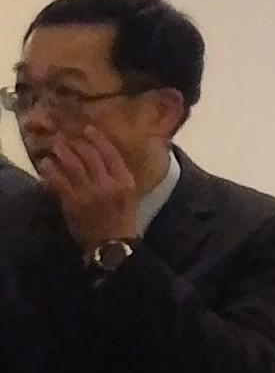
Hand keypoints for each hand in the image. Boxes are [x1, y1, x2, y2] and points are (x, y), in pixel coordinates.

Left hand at [34, 126, 142, 250]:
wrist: (111, 242)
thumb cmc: (122, 219)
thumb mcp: (129, 194)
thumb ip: (118, 176)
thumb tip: (103, 159)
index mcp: (125, 181)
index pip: (111, 153)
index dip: (98, 139)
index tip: (88, 130)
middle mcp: (107, 183)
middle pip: (90, 156)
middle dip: (77, 143)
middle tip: (67, 137)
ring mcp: (89, 192)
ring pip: (73, 165)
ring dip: (62, 153)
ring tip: (56, 146)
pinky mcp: (73, 202)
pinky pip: (59, 181)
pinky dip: (51, 171)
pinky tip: (46, 165)